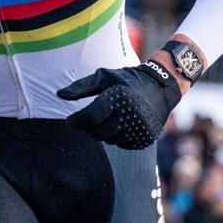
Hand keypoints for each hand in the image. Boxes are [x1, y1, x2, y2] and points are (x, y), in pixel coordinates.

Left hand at [56, 60, 182, 149]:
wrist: (162, 86)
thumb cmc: (128, 80)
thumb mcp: (105, 77)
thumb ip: (81, 87)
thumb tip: (60, 95)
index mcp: (119, 97)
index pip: (89, 118)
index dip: (75, 122)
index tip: (71, 121)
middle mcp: (132, 114)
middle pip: (97, 133)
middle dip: (90, 127)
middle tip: (91, 118)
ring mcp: (140, 128)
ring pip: (109, 141)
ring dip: (104, 132)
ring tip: (110, 117)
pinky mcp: (146, 138)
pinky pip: (122, 145)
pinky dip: (118, 137)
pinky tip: (122, 124)